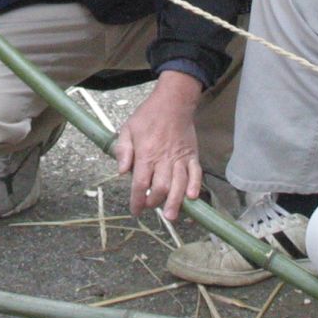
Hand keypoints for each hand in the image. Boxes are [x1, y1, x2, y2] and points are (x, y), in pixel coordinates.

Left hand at [113, 73, 202, 220]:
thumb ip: (123, 150)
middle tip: (151, 208)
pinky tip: (192, 198)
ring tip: (171, 216)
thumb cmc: (148, 116)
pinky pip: (196, 173)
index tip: (135, 210)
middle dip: (156, 203)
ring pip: (179, 184)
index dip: (138, 200)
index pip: (141, 184)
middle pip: (161, 188)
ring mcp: (180, 158)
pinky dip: (195, 186)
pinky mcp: (192, 155)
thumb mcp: (127, 128)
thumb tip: (121, 172)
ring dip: (176, 202)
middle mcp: (164, 159)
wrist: (173, 102)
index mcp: (146, 154)